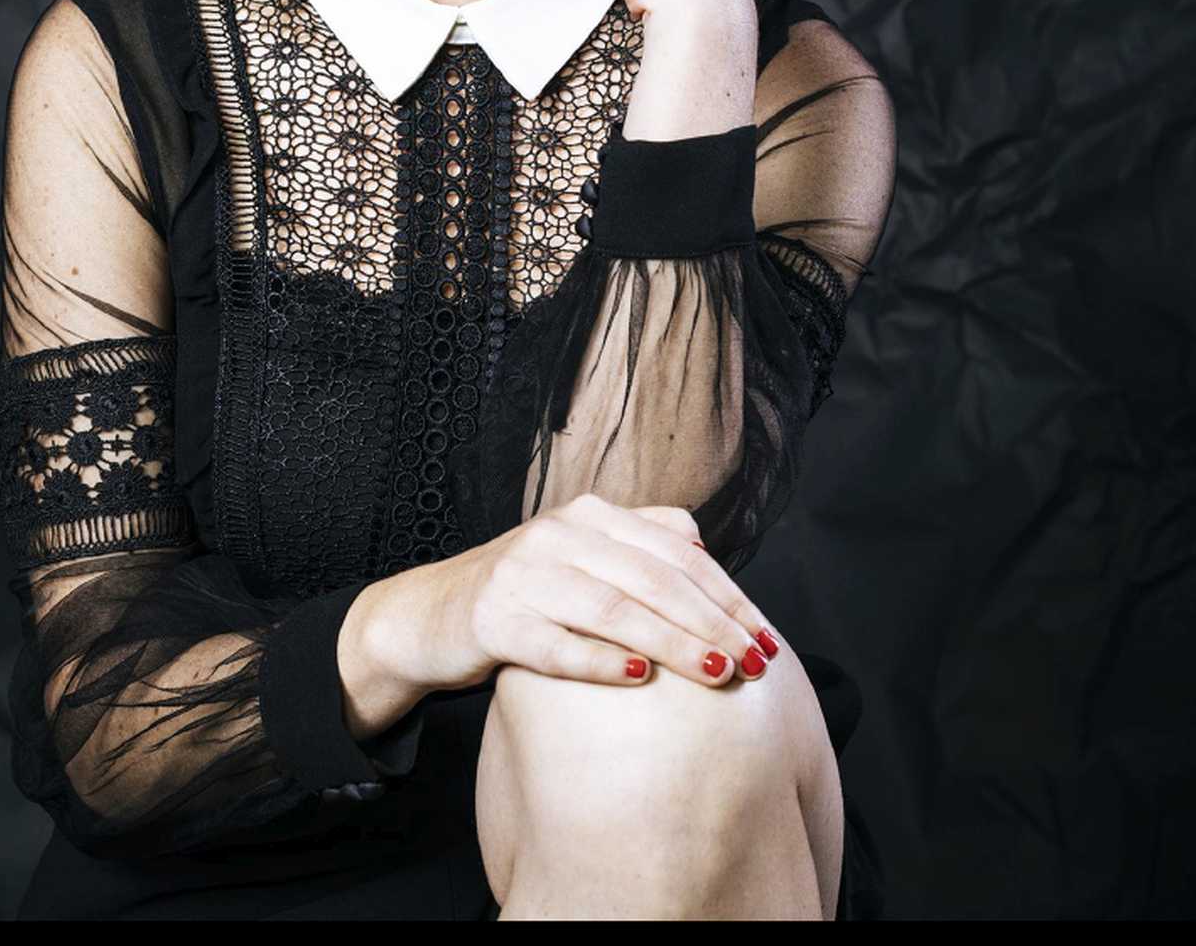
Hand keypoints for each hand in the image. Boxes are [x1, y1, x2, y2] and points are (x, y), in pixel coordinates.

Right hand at [419, 493, 780, 690]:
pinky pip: (554, 644)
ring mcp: (522, 575)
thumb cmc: (526, 592)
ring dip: (671, 642)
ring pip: (612, 608)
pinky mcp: (493, 620)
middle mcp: (557, 534)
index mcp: (588, 515)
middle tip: (755, 664)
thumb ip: (639, 544)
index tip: (766, 637)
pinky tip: (638, 679)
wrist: (430, 614)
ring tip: (715, 673)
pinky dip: (599, 661)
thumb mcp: (580, 555)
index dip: (726, 594)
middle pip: (653, 578)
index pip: (676, 551)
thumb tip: (706, 554)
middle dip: (712, 622)